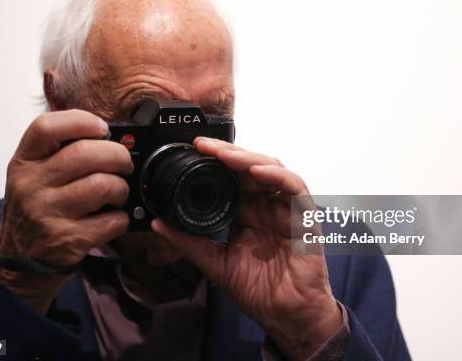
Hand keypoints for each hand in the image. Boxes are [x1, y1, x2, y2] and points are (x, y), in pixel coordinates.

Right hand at [0, 110, 132, 313]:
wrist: (20, 262)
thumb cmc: (36, 210)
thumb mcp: (33, 177)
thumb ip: (60, 155)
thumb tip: (110, 138)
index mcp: (23, 163)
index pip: (46, 127)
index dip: (81, 121)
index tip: (102, 128)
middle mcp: (31, 185)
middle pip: (85, 153)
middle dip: (118, 156)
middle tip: (124, 164)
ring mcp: (47, 213)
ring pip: (103, 185)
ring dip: (122, 188)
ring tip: (118, 193)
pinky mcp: (68, 239)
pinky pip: (112, 220)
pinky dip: (122, 218)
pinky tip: (114, 218)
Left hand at [151, 137, 342, 359]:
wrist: (286, 316)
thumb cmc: (258, 290)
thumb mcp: (215, 263)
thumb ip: (189, 242)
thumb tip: (157, 224)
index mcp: (246, 212)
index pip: (231, 177)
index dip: (213, 163)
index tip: (191, 152)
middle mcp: (265, 205)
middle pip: (248, 167)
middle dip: (226, 153)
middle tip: (202, 145)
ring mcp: (285, 208)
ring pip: (270, 169)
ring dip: (247, 158)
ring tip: (223, 154)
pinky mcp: (304, 216)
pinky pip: (294, 188)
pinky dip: (276, 176)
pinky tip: (257, 171)